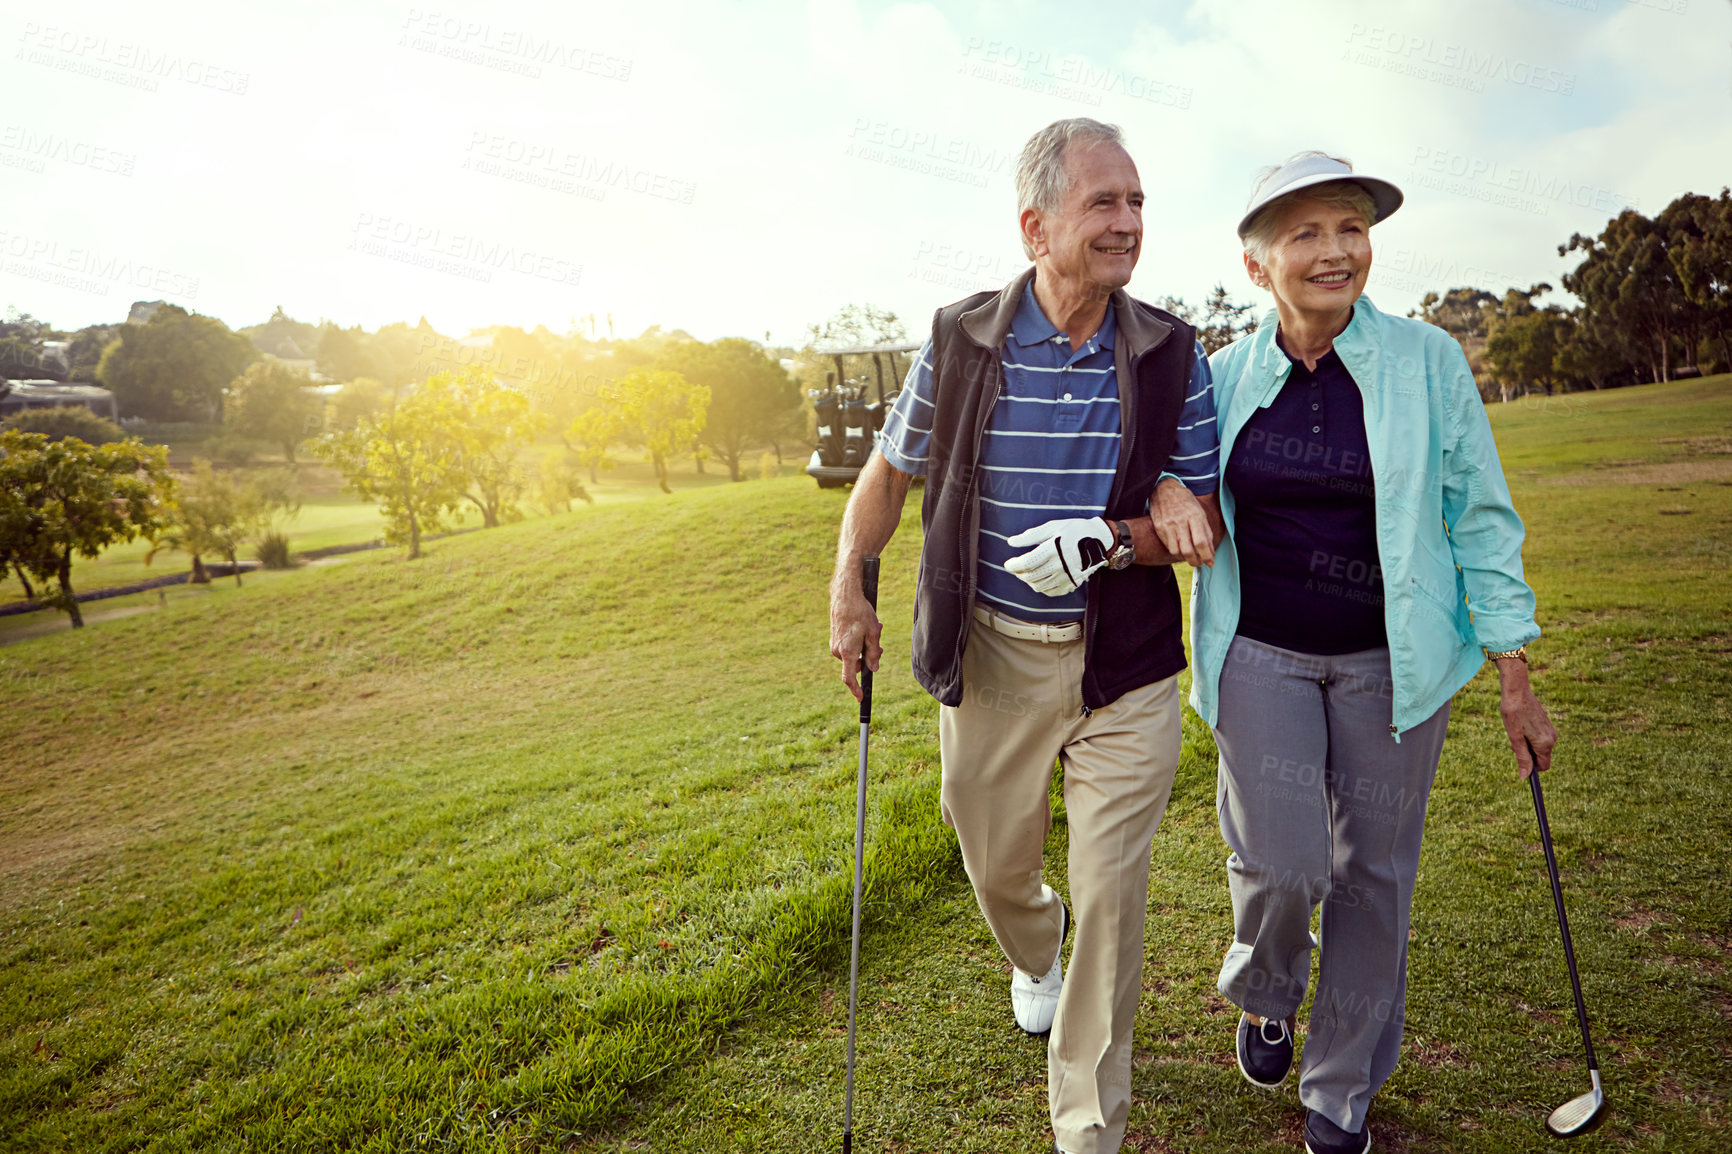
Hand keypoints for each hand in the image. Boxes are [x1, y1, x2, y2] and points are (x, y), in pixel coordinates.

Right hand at [829, 583, 881, 702]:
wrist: (845, 595)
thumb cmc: (860, 613)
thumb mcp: (873, 634)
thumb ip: (873, 654)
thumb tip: (873, 669)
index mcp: (847, 652)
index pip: (849, 678)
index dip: (855, 690)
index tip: (861, 698)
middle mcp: (838, 651)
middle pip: (856, 664)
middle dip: (869, 658)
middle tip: (880, 646)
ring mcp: (835, 645)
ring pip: (854, 654)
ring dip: (866, 647)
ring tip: (875, 629)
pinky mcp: (835, 638)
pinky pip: (849, 647)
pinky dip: (859, 642)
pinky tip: (865, 627)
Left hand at [1004, 517, 1113, 595]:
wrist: (1101, 539)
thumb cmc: (1075, 530)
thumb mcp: (1053, 527)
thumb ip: (1031, 536)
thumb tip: (1011, 542)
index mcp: (1053, 549)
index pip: (1026, 563)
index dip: (1014, 565)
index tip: (1008, 564)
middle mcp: (1059, 565)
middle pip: (1030, 577)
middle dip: (1019, 574)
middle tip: (1016, 568)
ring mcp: (1067, 576)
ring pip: (1039, 586)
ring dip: (1029, 581)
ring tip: (1028, 572)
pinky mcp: (1073, 583)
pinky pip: (1051, 592)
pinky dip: (1042, 588)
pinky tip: (1041, 579)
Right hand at [1151, 477, 1214, 567]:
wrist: (1165, 490)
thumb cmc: (1186, 502)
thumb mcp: (1200, 513)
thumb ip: (1206, 533)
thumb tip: (1211, 553)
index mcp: (1194, 516)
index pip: (1201, 542)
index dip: (1207, 556)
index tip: (1210, 563)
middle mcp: (1180, 521)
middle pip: (1188, 550)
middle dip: (1196, 561)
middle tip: (1199, 563)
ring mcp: (1168, 525)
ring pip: (1177, 551)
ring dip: (1185, 559)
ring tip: (1191, 558)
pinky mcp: (1159, 528)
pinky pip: (1168, 546)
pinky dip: (1176, 552)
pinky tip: (1181, 550)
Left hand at [1496, 659, 1556, 777]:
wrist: (1517, 691)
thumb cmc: (1513, 713)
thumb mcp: (1515, 738)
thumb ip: (1522, 758)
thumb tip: (1525, 777)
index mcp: (1545, 744)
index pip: (1543, 766)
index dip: (1531, 767)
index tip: (1519, 760)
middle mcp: (1552, 738)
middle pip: (1540, 757)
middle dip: (1527, 754)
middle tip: (1514, 740)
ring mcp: (1550, 730)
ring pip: (1538, 747)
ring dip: (1527, 744)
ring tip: (1516, 730)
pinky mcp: (1546, 724)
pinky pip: (1539, 738)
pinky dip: (1529, 736)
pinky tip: (1520, 725)